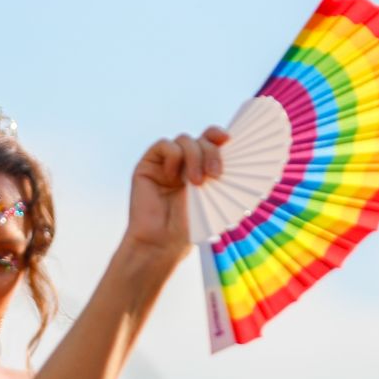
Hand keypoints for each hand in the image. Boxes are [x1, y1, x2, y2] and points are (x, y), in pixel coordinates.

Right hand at [121, 127, 227, 260]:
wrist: (162, 243)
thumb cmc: (190, 227)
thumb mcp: (213, 197)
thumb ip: (217, 172)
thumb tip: (231, 149)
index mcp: (202, 169)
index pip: (211, 142)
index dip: (218, 135)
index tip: (229, 139)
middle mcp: (184, 163)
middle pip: (201, 139)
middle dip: (212, 153)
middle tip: (215, 175)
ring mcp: (166, 163)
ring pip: (184, 140)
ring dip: (195, 157)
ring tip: (196, 183)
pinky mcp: (148, 165)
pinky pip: (164, 145)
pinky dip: (174, 156)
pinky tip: (174, 177)